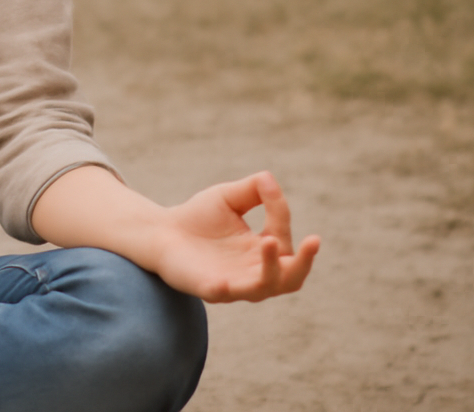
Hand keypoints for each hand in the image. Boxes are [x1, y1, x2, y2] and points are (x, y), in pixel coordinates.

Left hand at [152, 171, 319, 302]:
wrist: (160, 232)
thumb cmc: (197, 217)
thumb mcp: (227, 197)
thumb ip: (252, 189)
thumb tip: (270, 179)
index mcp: (262, 250)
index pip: (284, 236)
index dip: (280, 213)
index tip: (268, 189)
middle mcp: (253, 271)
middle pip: (291, 278)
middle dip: (304, 262)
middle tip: (314, 241)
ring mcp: (233, 283)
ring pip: (264, 287)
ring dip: (272, 268)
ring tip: (270, 241)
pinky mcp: (208, 288)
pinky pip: (223, 294)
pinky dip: (228, 288)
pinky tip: (224, 279)